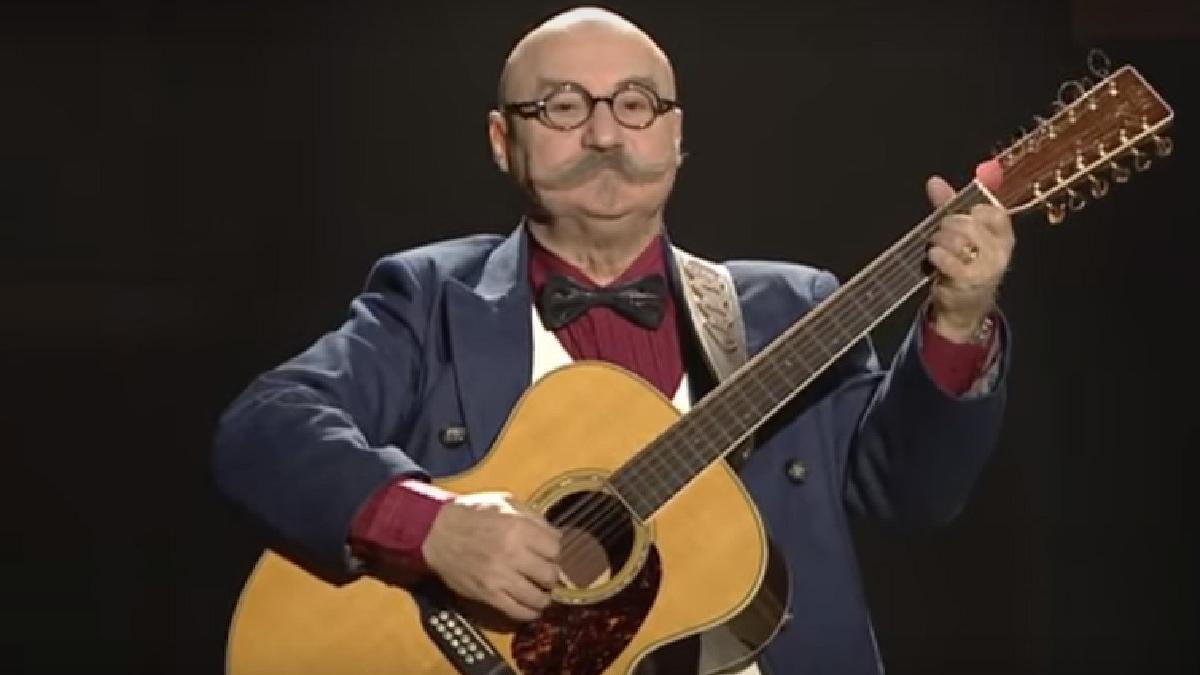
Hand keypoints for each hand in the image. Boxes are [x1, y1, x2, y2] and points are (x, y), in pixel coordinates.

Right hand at [421, 491, 560, 621]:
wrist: (436, 532)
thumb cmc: (472, 514)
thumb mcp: (505, 502)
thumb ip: (533, 517)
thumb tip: (555, 537)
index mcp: (518, 527)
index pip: (556, 548)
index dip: (554, 551)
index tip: (549, 552)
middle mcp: (512, 553)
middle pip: (550, 574)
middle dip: (551, 574)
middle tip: (545, 572)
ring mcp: (499, 577)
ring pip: (538, 597)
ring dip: (544, 596)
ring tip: (540, 591)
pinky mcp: (488, 595)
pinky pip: (518, 612)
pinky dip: (529, 612)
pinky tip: (530, 606)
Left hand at [924, 175, 1014, 341]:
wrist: (963, 306)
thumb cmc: (963, 265)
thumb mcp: (960, 233)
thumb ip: (950, 206)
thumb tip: (934, 181)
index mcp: (1003, 236)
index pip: (993, 211)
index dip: (971, 211)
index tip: (960, 218)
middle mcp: (1000, 251)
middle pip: (968, 223)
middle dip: (947, 226)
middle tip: (941, 236)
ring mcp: (987, 268)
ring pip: (957, 239)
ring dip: (938, 242)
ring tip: (936, 251)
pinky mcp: (969, 281)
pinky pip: (948, 259)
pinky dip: (936, 256)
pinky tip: (934, 260)